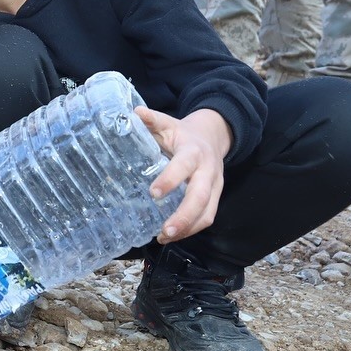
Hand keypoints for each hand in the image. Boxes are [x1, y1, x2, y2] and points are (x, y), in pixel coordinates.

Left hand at [134, 106, 231, 241]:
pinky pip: (208, 217)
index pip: (184, 166)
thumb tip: (135, 113)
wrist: (213, 135)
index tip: (153, 193)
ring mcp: (215, 186)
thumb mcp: (168, 124)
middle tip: (165, 230)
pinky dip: (191, 229)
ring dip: (188, 228)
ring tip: (165, 237)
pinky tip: (171, 236)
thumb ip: (152, 120)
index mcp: (194, 151)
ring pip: (208, 212)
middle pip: (201, 197)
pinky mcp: (216, 197)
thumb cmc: (182, 133)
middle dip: (184, 216)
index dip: (171, 179)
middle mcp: (208, 171)